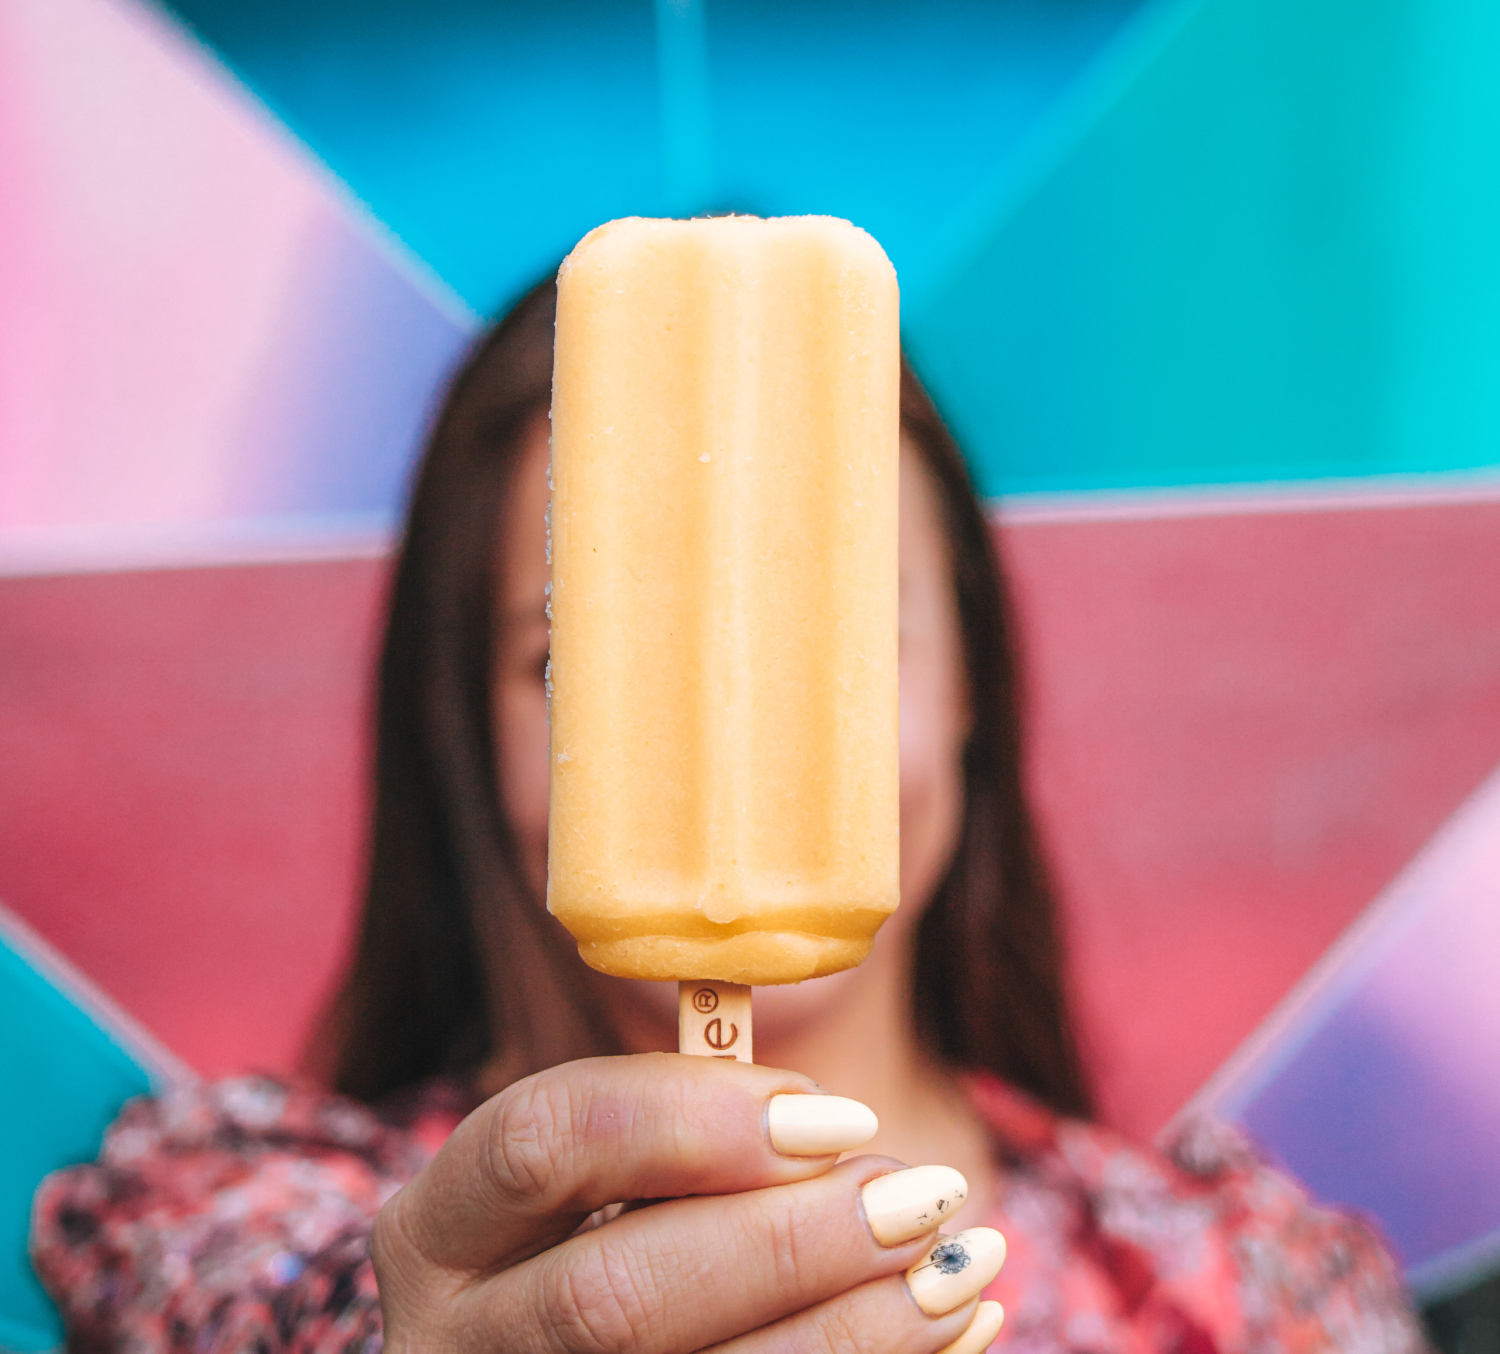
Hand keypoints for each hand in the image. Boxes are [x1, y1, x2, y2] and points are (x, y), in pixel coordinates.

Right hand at [372, 1053, 1004, 1351]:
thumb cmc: (604, 1244)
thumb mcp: (600, 1186)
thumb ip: (678, 1135)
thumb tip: (830, 1120)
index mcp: (439, 1229)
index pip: (539, 1139)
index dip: (689, 1114)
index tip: (831, 1109)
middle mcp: (455, 1342)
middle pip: (617, 1293)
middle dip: (789, 1241)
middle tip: (919, 1193)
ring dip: (852, 1328)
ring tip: (963, 1265)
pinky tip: (958, 1329)